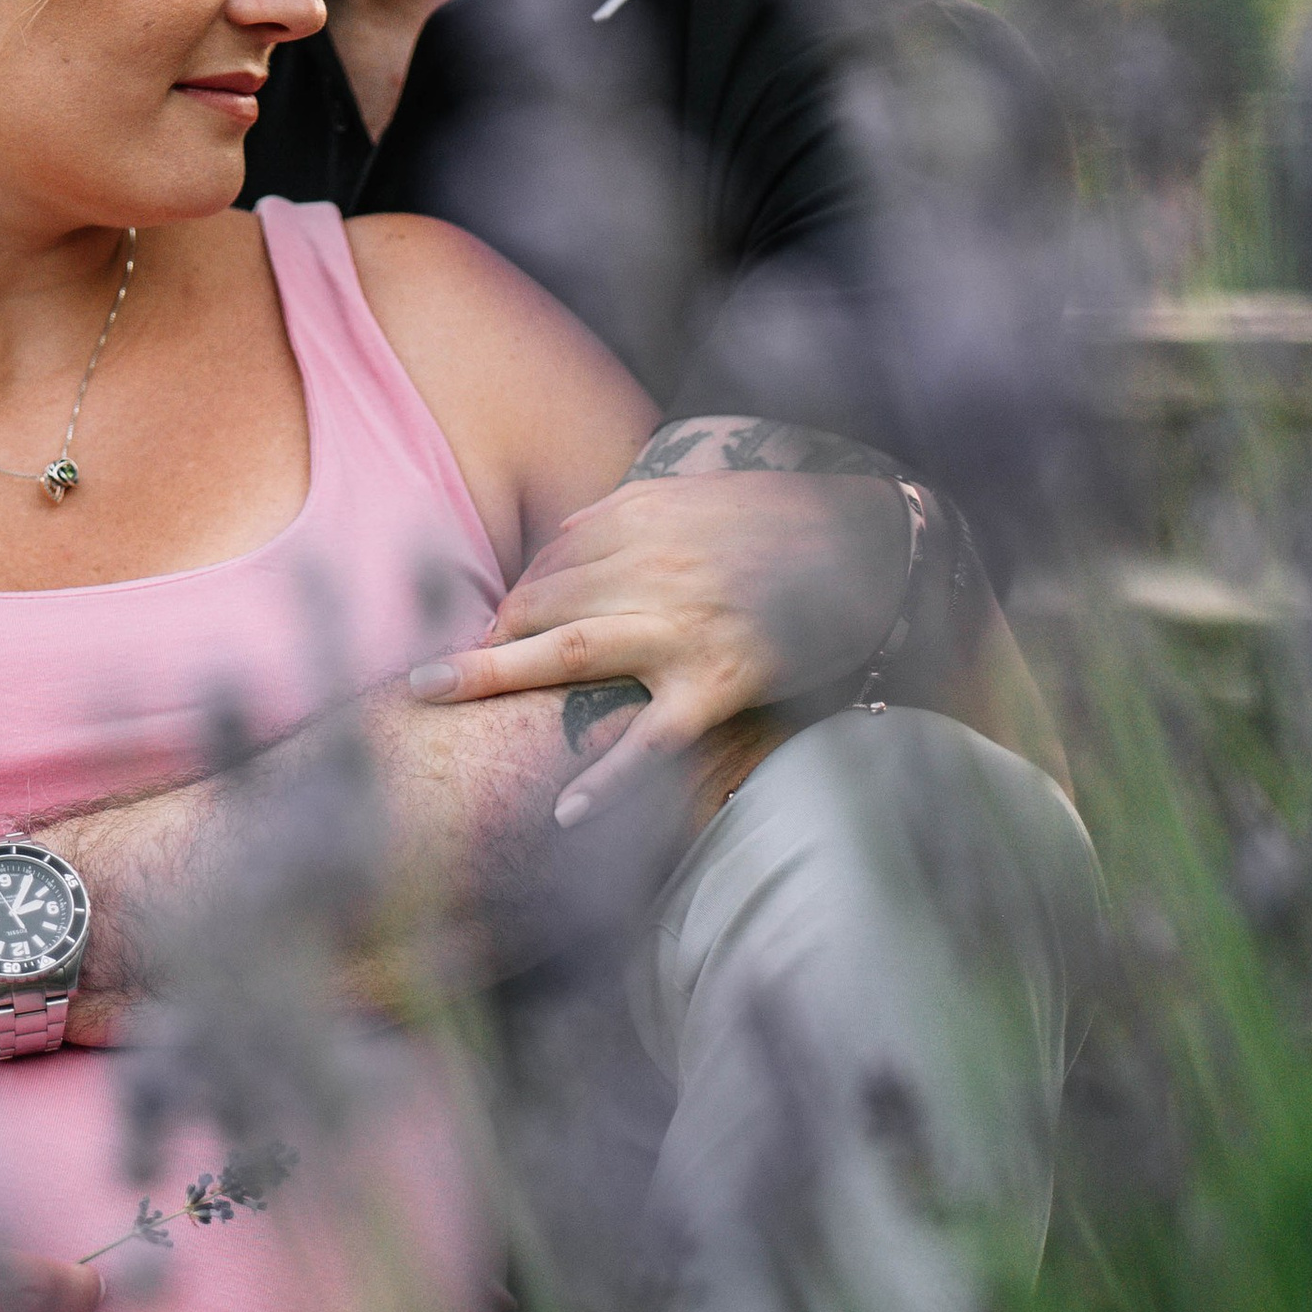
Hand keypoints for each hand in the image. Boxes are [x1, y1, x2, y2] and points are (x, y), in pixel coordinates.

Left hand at [409, 444, 911, 825]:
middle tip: (438, 675)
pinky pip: (652, 738)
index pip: (551, 563)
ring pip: (569, 652)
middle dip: (487, 636)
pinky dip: (611, 778)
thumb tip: (563, 542)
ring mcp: (682, 627)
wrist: (880, 544)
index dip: (512, 601)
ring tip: (431, 696)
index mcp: (645, 517)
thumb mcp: (706, 495)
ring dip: (492, 674)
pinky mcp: (719, 683)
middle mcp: (653, 565)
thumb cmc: (793, 524)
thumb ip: (634, 514)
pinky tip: (569, 816)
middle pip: (541, 601)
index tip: (487, 629)